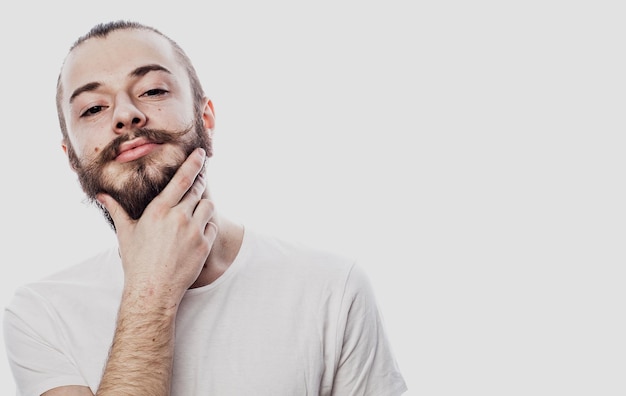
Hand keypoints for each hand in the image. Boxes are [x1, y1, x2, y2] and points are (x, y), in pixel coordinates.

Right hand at [97, 148, 217, 304]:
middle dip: (200, 182)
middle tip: (201, 178)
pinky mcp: (204, 245)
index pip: (182, 179)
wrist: (153, 290)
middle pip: (197, 190)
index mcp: (159, 210)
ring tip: (196, 210)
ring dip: (204, 205)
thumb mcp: (125, 233)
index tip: (201, 153)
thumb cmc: (136, 261)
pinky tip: (198, 231)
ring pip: (208, 206)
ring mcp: (194, 231)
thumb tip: (101, 195)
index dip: (193, 163)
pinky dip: (207, 225)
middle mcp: (179, 217)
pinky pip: (212, 226)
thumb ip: (116, 210)